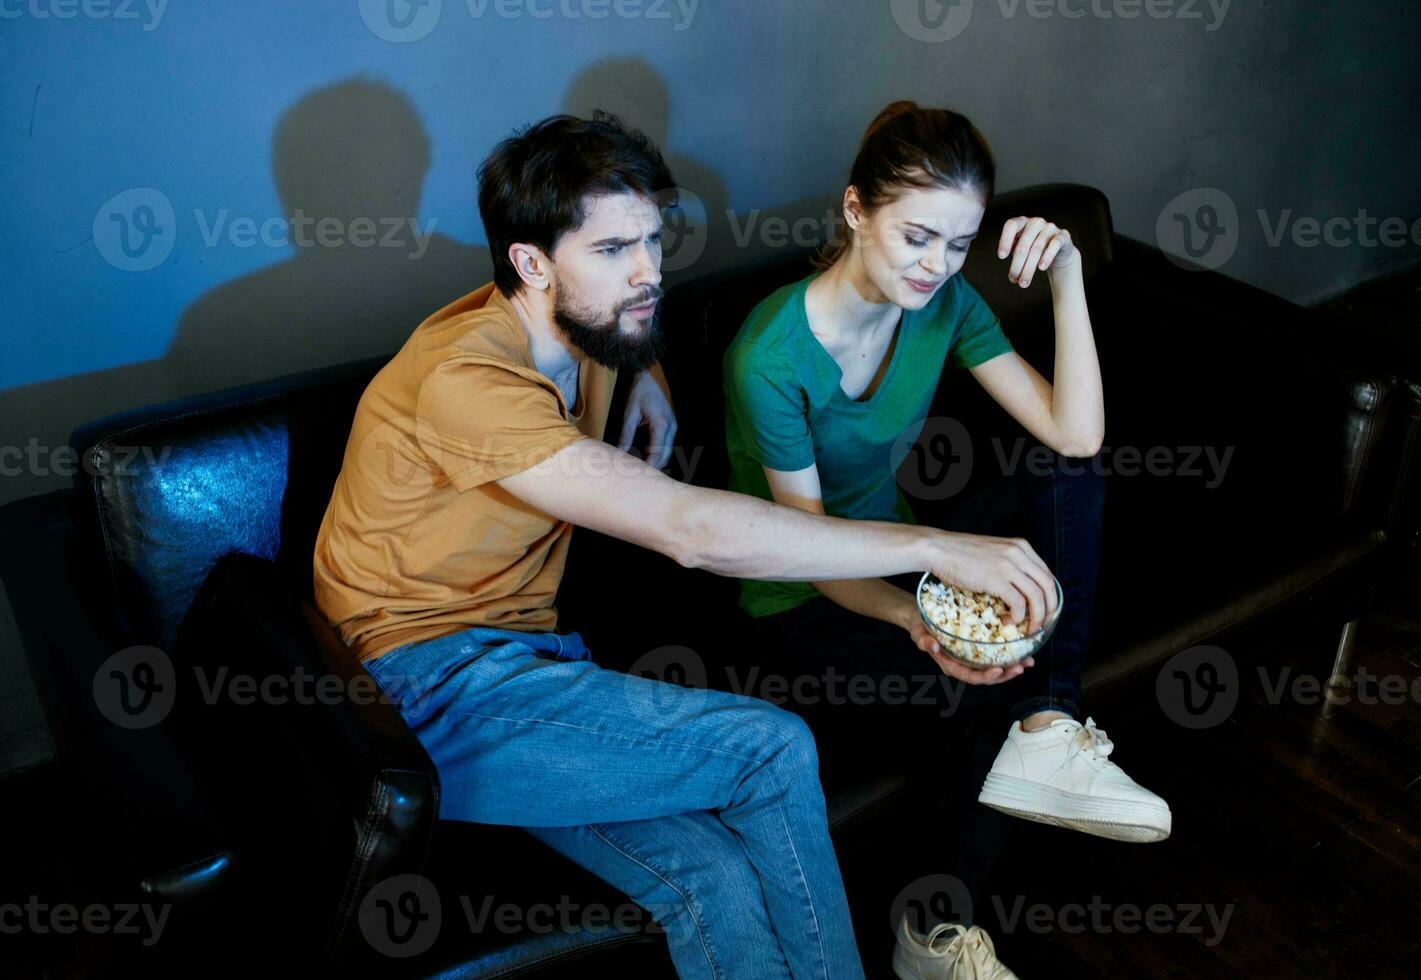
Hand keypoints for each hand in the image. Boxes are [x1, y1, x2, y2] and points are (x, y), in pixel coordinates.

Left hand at [617, 366, 676, 469]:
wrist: (648, 378)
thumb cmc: (638, 393)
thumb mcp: (630, 414)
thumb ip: (626, 434)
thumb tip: (620, 451)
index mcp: (661, 424)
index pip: (657, 451)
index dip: (650, 465)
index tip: (641, 476)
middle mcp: (671, 426)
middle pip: (665, 454)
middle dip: (655, 467)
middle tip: (641, 478)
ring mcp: (673, 426)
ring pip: (668, 451)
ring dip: (658, 461)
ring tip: (644, 472)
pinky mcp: (671, 425)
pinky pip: (667, 444)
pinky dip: (659, 454)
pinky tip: (649, 459)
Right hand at [907, 611, 1034, 684]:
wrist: (923, 615)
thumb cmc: (921, 625)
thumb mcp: (918, 631)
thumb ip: (924, 641)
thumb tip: (933, 646)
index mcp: (952, 665)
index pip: (971, 676)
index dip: (986, 676)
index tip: (998, 670)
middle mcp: (965, 664)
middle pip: (988, 676)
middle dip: (1006, 673)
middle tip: (1020, 666)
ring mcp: (974, 657)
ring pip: (997, 667)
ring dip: (1013, 666)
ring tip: (1028, 661)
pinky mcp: (981, 647)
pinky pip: (997, 654)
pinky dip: (1011, 654)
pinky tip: (1024, 650)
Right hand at [925, 529, 1058, 635]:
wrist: (938, 549)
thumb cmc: (959, 553)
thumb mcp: (993, 551)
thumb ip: (1009, 563)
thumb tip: (1019, 584)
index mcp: (1020, 546)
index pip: (1047, 573)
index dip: (1050, 595)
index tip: (1046, 610)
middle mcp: (1019, 553)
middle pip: (1048, 585)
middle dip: (1049, 609)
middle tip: (1043, 624)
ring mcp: (1008, 565)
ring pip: (1037, 597)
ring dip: (1036, 617)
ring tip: (1028, 628)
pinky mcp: (996, 579)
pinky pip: (1018, 603)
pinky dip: (1018, 616)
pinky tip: (1008, 620)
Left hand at [996, 216, 1078, 288]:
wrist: (1058, 253)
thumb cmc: (1032, 251)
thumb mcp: (1020, 252)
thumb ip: (1014, 257)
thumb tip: (1013, 276)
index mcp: (1022, 222)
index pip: (1011, 225)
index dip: (1005, 240)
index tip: (1002, 257)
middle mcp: (1036, 222)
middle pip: (1023, 244)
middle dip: (1017, 264)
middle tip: (1013, 280)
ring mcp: (1050, 227)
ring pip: (1037, 248)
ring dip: (1029, 268)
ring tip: (1024, 283)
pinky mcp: (1063, 235)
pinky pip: (1055, 244)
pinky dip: (1047, 256)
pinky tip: (1041, 268)